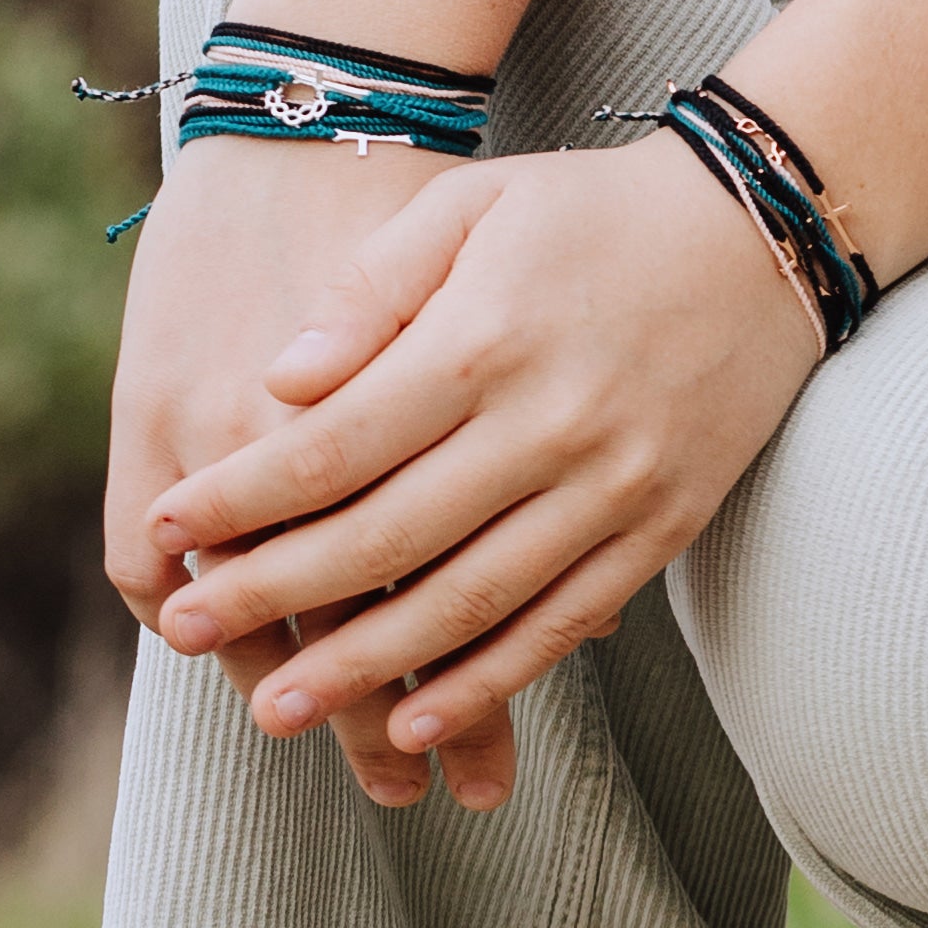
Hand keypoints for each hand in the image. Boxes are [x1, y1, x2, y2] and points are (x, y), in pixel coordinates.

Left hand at [143, 133, 823, 809]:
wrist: (760, 229)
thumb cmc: (594, 208)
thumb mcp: (474, 204)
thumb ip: (371, 288)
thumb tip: (278, 381)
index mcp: (485, 339)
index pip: (336, 444)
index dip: (243, 497)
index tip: (167, 530)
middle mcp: (547, 424)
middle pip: (386, 538)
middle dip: (275, 595)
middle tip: (190, 634)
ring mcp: (611, 487)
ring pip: (468, 604)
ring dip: (367, 672)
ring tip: (281, 715)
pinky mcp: (659, 528)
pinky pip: (561, 625)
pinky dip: (489, 683)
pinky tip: (419, 723)